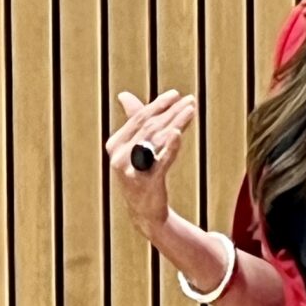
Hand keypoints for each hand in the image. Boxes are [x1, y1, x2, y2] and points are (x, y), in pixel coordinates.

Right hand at [106, 90, 195, 240]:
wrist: (144, 212)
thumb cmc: (140, 175)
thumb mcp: (134, 148)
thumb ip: (133, 121)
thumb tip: (124, 95)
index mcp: (115, 144)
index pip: (139, 118)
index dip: (158, 105)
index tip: (176, 94)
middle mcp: (119, 156)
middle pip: (149, 127)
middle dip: (171, 112)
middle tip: (190, 101)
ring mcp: (131, 170)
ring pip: (157, 139)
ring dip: (176, 122)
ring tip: (191, 110)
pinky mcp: (147, 182)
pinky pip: (161, 160)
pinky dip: (170, 146)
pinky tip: (178, 133)